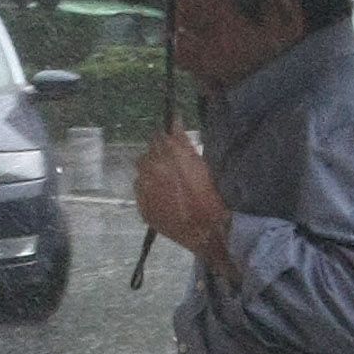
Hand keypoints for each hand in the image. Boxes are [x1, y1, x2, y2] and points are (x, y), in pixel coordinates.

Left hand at [133, 127, 226, 258]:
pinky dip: (150, 190)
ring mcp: (144, 189)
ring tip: (170, 185)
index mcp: (168, 155)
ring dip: (152, 174)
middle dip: (159, 156)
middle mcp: (151, 168)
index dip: (167, 140)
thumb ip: (183, 141)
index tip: (174, 145)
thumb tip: (174, 119)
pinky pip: (141, 191)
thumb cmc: (212, 197)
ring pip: (143, 172)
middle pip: (149, 154)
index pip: (159, 136)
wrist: (208, 234)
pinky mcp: (142, 207)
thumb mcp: (202, 164)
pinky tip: (165, 198)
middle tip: (175, 168)